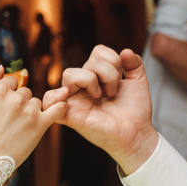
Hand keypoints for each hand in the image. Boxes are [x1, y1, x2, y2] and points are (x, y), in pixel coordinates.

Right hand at [0, 66, 66, 163]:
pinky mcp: (41, 124)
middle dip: (20, 103)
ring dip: (32, 112)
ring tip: (20, 128)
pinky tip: (61, 106)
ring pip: (37, 102)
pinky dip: (61, 106)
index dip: (9, 94)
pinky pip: (58, 108)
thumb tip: (1, 67)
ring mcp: (30, 111)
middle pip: (25, 92)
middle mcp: (15, 98)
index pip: (12, 82)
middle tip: (10, 121)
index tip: (4, 108)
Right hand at [42, 45, 158, 174]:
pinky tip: (72, 97)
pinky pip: (48, 101)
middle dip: (108, 73)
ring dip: (91, 80)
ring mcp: (76, 99)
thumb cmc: (135, 111)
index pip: (98, 53)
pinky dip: (55, 97)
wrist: (136, 134)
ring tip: (101, 96)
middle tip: (114, 92)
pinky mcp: (70, 115)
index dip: (113, 59)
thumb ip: (134, 64)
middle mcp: (85, 86)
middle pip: (88, 62)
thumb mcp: (138, 82)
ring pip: (69, 74)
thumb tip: (125, 50)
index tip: (123, 79)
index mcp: (99, 77)